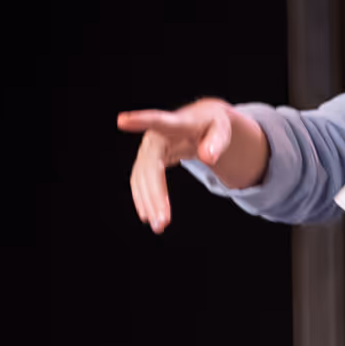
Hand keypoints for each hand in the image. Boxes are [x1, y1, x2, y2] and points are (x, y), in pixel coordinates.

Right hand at [117, 98, 233, 232]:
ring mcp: (148, 151)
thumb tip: (208, 157)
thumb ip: (217, 141)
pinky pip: (142, 182)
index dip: (140, 120)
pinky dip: (145, 199)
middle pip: (150, 168)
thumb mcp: (223, 130)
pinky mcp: (148, 161)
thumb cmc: (213, 125)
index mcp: (175, 123)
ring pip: (143, 179)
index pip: (157, 121)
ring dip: (149, 203)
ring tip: (159, 225)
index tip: (122, 120)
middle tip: (162, 222)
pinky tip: (148, 215)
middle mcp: (155, 138)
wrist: (202, 122)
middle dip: (155, 195)